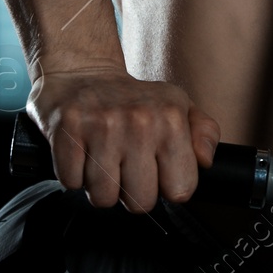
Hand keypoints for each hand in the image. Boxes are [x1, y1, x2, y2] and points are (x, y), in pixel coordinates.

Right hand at [29, 65, 219, 212]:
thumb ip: (204, 133)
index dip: (166, 188)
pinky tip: (82, 153)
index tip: (156, 172)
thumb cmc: (131, 97)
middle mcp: (139, 121)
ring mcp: (101, 125)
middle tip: (124, 167)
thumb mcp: (178, 106)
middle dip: (131, 192)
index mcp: (171, 119)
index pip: (180, 190)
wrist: (81, 70)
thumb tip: (205, 160)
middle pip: (140, 202)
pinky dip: (73, 175)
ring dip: (100, 186)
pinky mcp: (66, 129)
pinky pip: (71, 182)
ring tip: (102, 160)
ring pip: (103, 197)